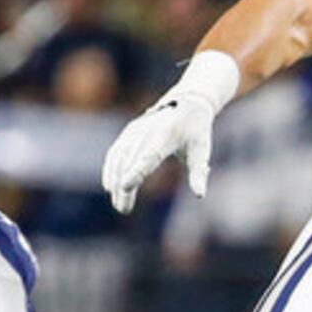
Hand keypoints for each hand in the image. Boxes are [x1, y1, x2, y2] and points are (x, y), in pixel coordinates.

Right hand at [103, 94, 216, 211]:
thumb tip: (200, 194)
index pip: (150, 155)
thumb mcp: (202, 150)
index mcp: (168, 134)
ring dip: (115, 180)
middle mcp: (148, 130)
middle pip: (131, 161)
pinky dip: (110, 168)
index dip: (137, 171)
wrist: (187, 101)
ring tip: (119, 204)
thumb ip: (200, 172)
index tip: (125, 187)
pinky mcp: (129, 131)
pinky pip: (116, 152)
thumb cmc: (196, 131)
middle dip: (124, 185)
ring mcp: (136, 130)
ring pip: (120, 157)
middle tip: (123, 210)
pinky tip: (109, 186)